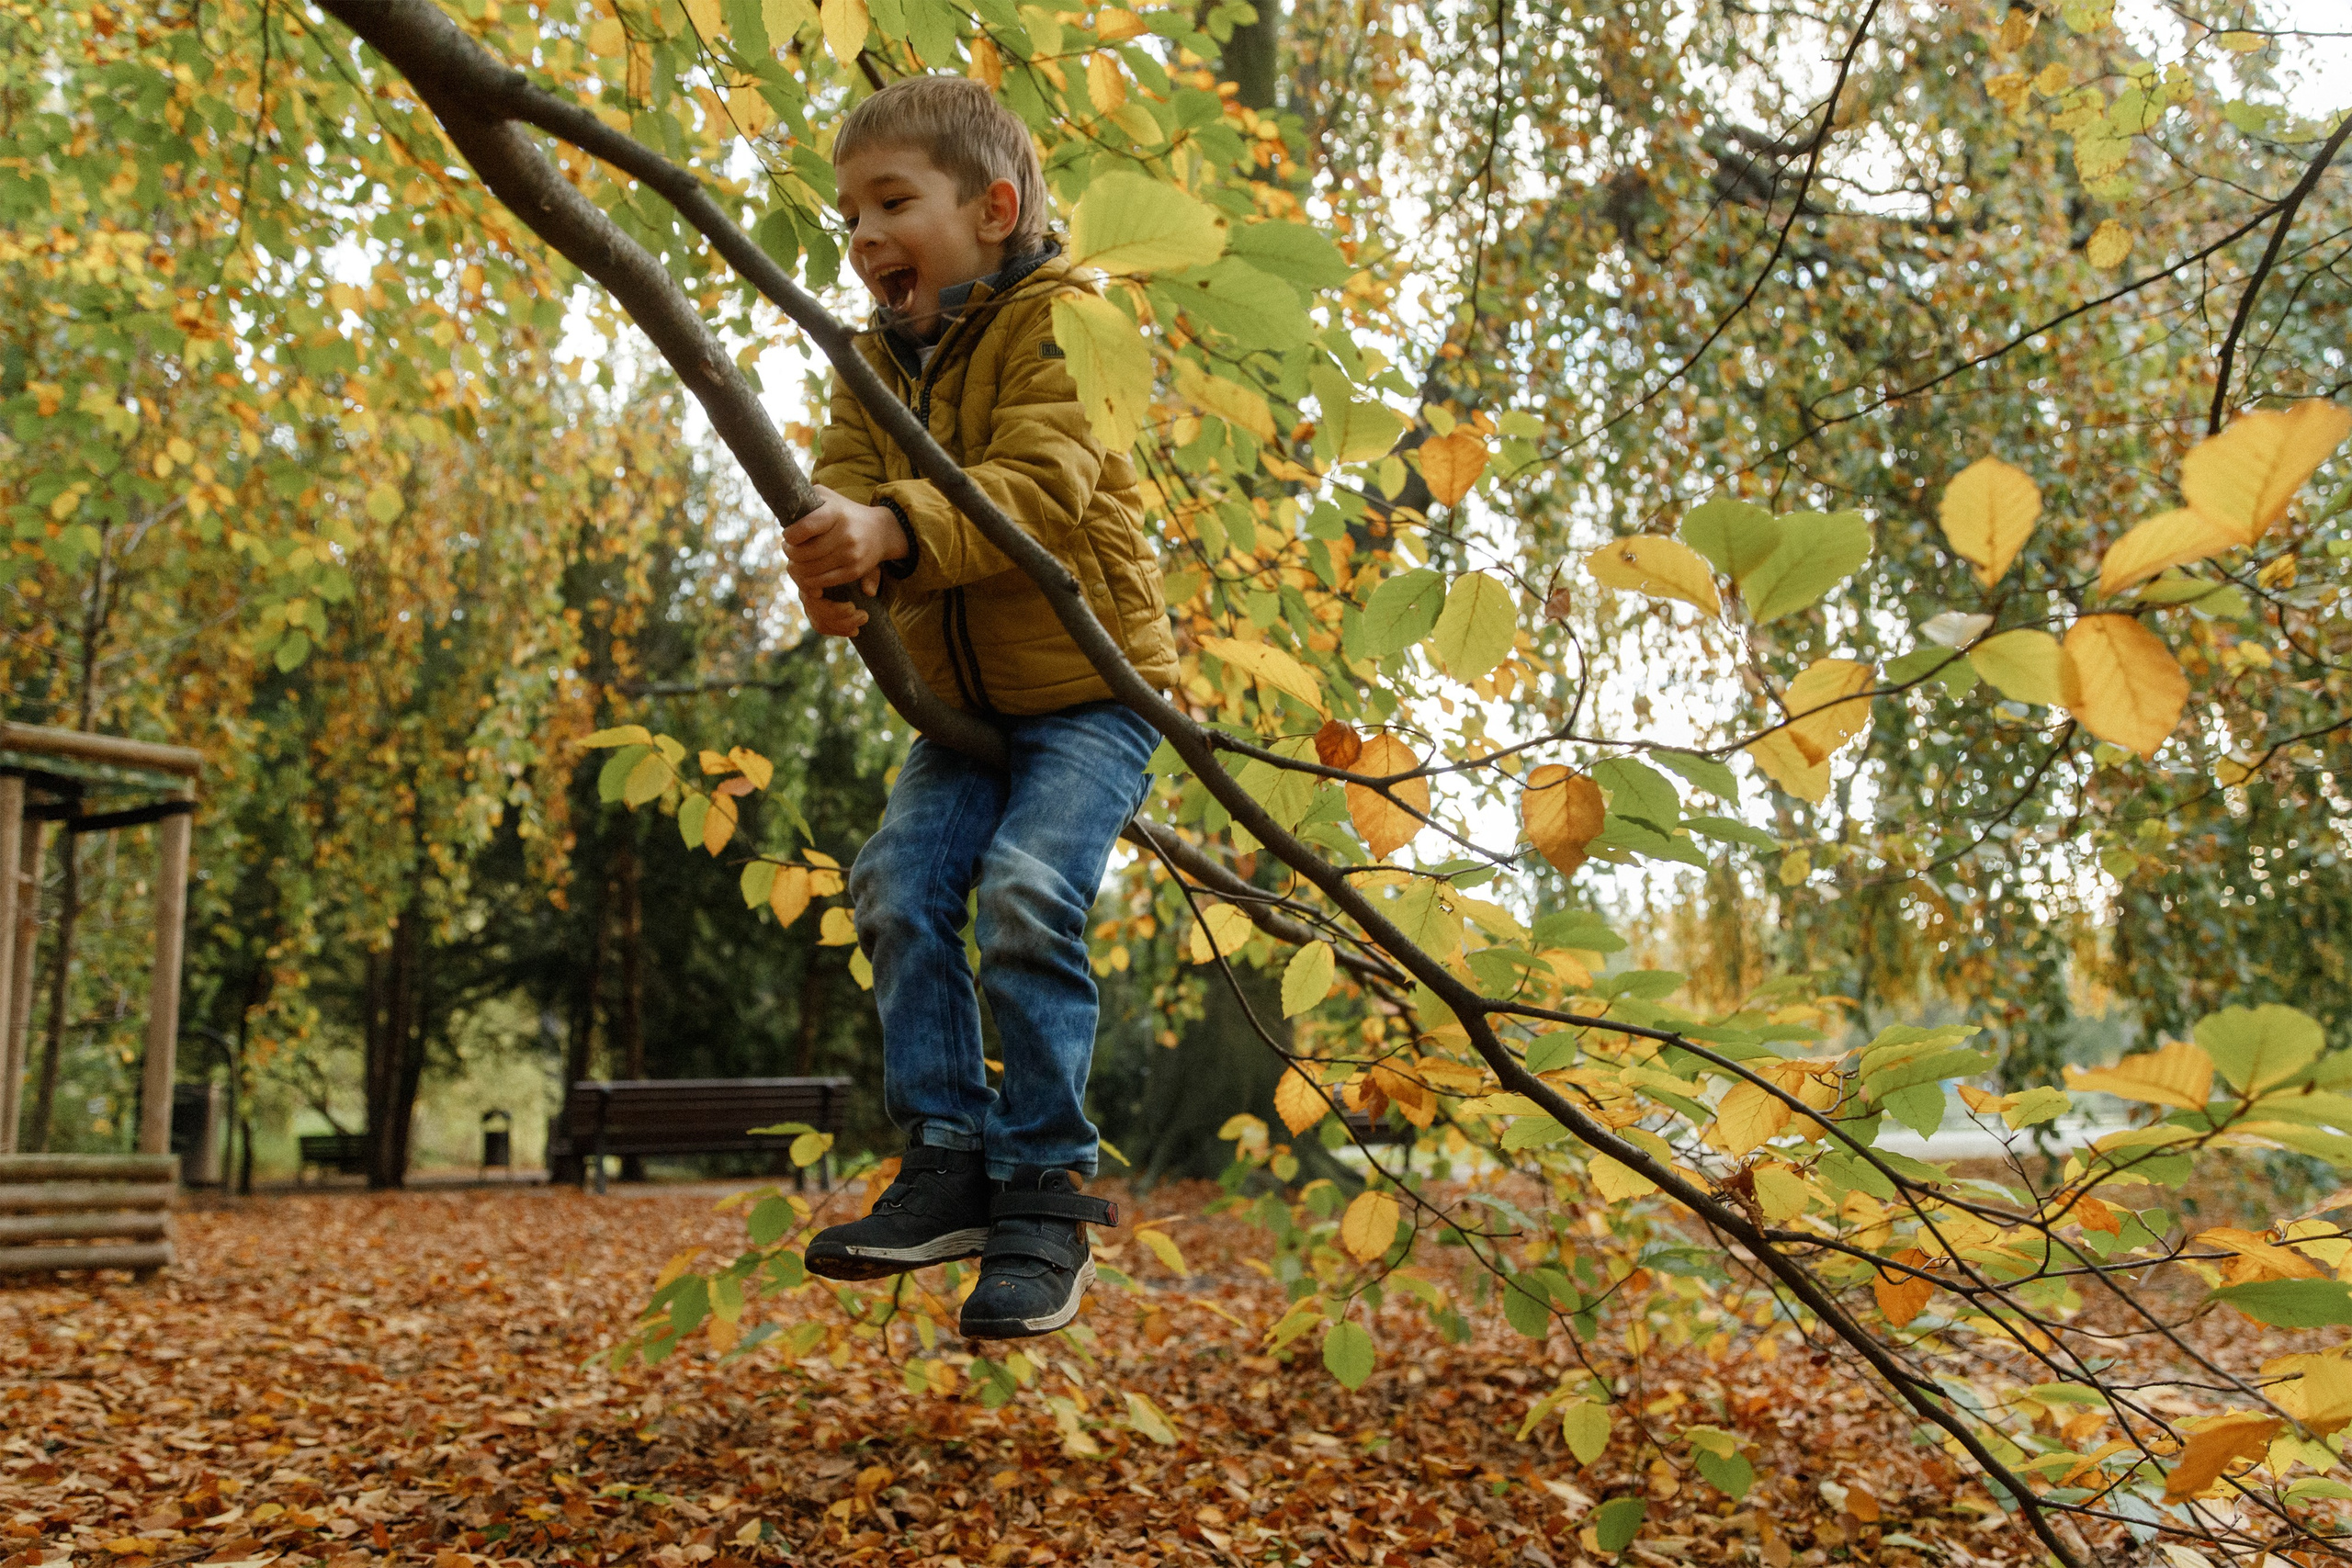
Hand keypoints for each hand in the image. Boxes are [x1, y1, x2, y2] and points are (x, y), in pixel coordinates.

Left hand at [783, 486, 909, 596]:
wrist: (882, 531)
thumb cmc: (846, 513)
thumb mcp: (830, 498)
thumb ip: (808, 497)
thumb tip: (784, 504)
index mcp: (837, 513)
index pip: (804, 527)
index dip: (790, 535)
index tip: (788, 534)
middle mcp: (845, 535)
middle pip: (803, 553)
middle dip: (789, 552)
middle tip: (789, 548)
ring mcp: (851, 555)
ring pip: (809, 570)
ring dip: (796, 567)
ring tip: (796, 560)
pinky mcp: (854, 571)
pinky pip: (821, 582)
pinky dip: (808, 581)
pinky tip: (806, 572)